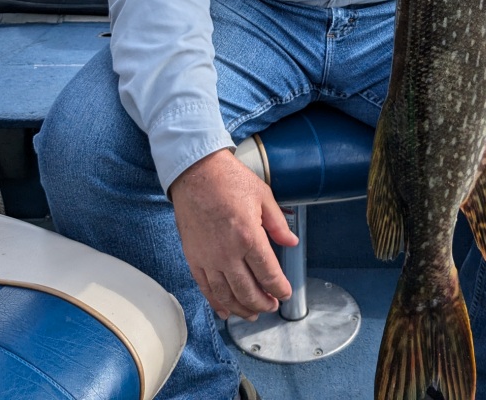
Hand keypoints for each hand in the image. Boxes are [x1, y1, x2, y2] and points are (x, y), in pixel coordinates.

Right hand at [170, 149, 298, 320]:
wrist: (196, 172)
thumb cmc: (229, 179)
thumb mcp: (263, 195)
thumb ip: (278, 223)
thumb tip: (291, 242)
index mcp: (249, 236)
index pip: (268, 274)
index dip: (279, 289)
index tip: (285, 293)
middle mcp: (228, 253)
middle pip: (248, 291)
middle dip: (263, 303)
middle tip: (272, 306)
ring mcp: (208, 258)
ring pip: (227, 295)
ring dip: (241, 309)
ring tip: (252, 313)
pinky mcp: (193, 257)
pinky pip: (206, 288)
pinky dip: (216, 303)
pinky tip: (225, 310)